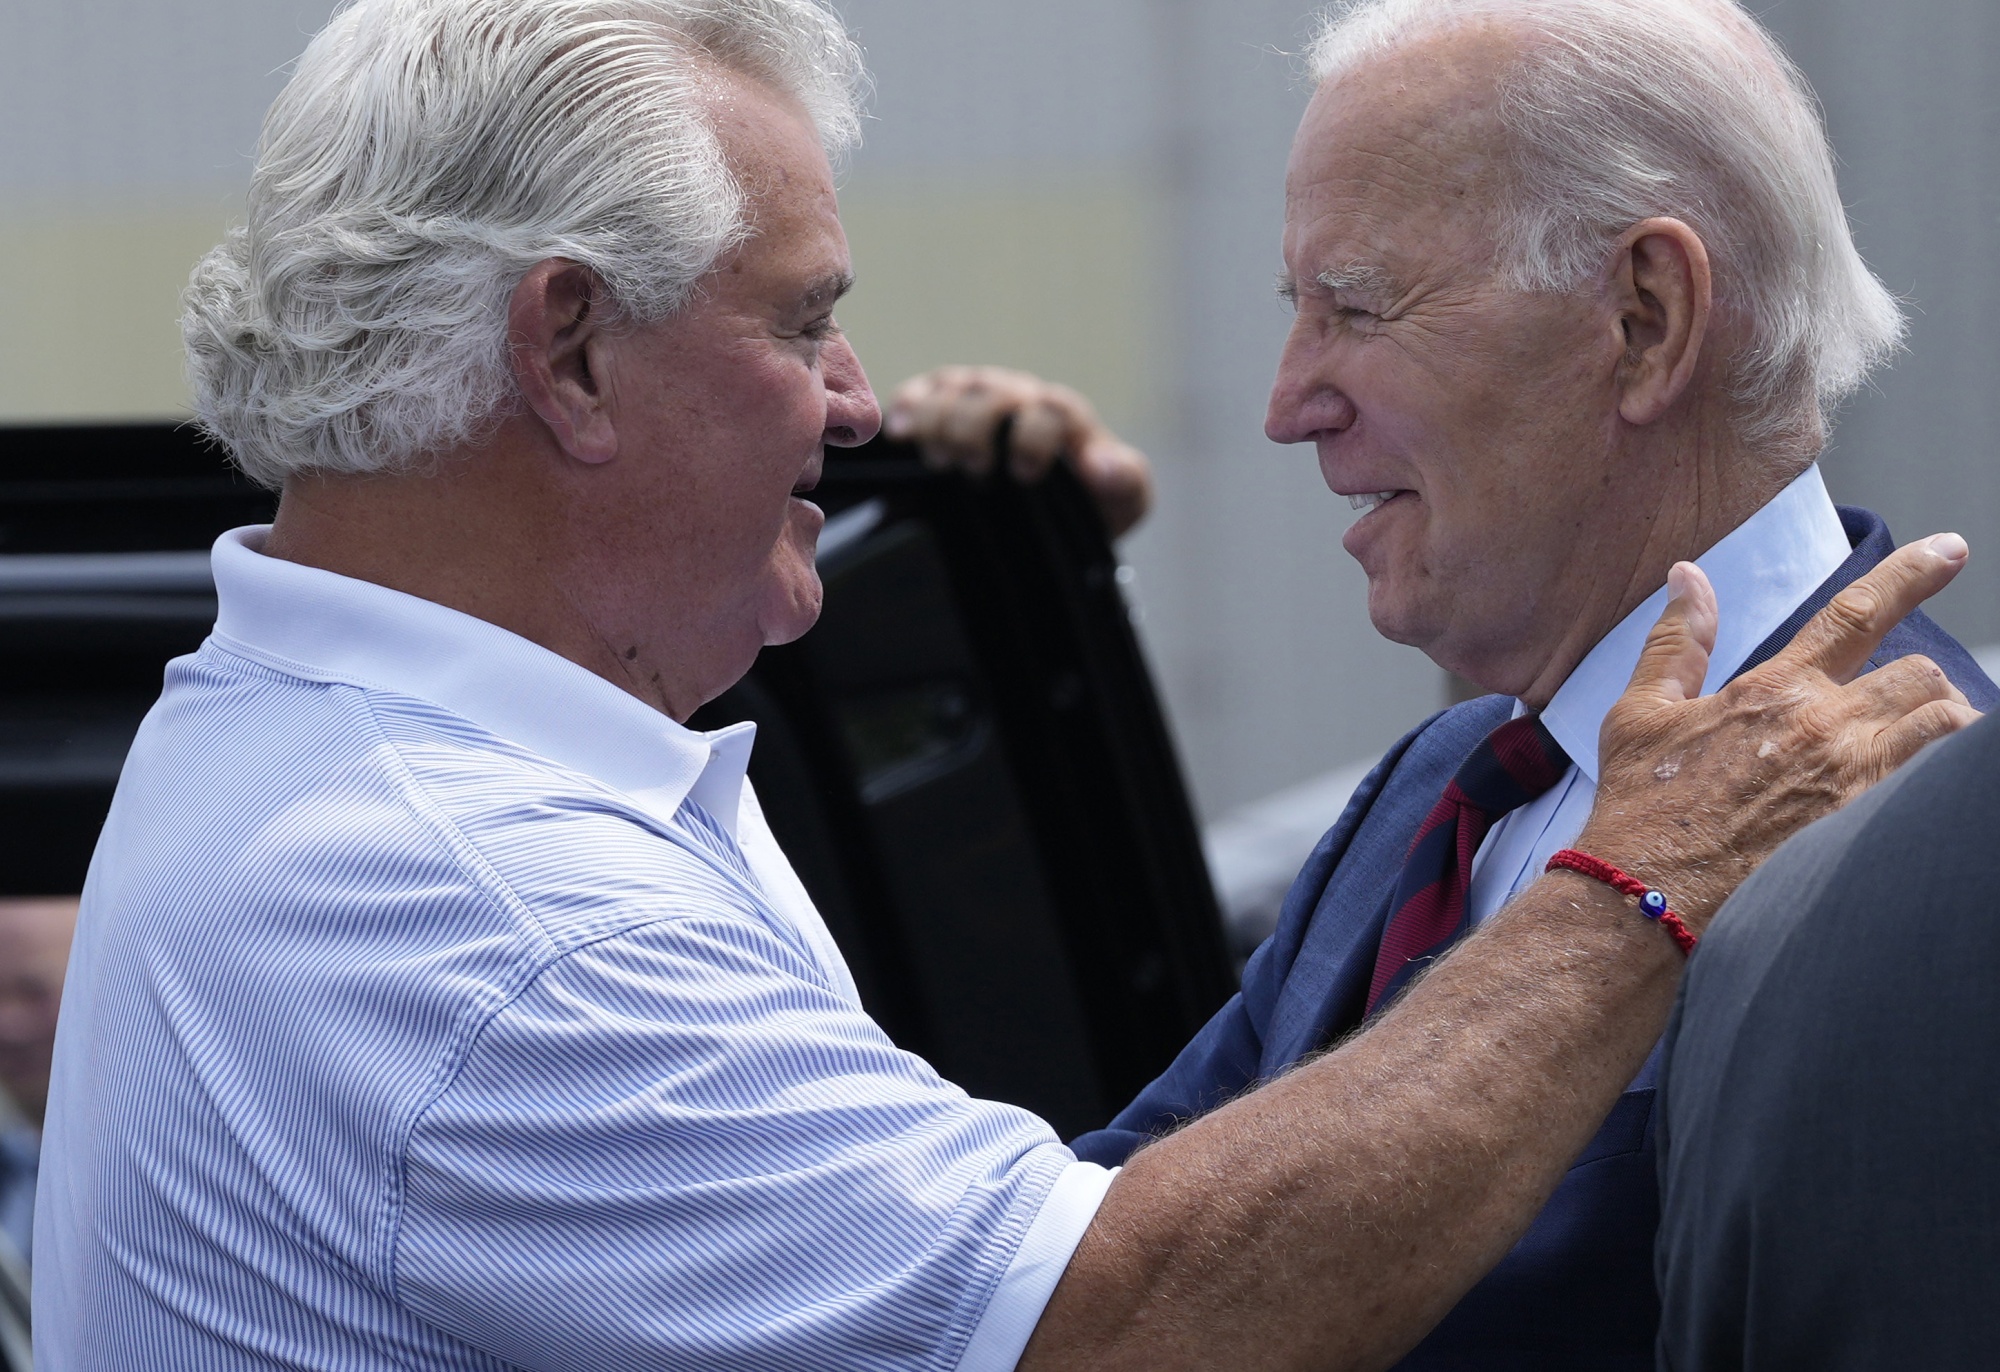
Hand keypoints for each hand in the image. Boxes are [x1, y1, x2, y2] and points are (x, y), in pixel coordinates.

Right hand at [883, 365, 1154, 536]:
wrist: (1051, 516)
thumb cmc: (1088, 505)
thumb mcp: (1123, 502)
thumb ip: (1126, 482)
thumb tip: (1100, 466)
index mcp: (1063, 417)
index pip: (1048, 410)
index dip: (1034, 438)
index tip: (1025, 476)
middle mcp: (1018, 397)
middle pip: (992, 393)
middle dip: (978, 429)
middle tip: (975, 470)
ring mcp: (977, 398)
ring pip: (953, 389)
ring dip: (940, 422)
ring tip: (941, 463)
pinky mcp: (940, 405)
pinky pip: (919, 392)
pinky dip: (906, 407)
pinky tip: (900, 436)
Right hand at [1576, 534, 1979, 928]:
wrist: (1648, 894)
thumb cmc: (1640, 807)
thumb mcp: (1640, 713)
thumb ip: (1677, 641)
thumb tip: (1686, 575)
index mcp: (1774, 689)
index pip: (1858, 612)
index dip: (1912, 574)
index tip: (1951, 550)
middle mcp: (1825, 725)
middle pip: (1920, 674)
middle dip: (1923, 684)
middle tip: (1906, 708)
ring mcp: (1854, 780)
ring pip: (1948, 725)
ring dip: (1946, 729)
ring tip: (1929, 750)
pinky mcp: (1869, 830)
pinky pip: (1942, 785)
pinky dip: (1948, 779)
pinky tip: (1928, 795)